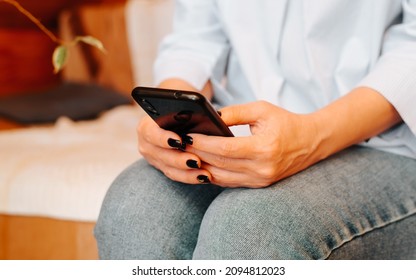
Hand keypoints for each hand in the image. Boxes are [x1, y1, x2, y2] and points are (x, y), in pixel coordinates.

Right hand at [137, 115, 211, 183]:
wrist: (175, 119)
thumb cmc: (180, 109)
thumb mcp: (181, 106)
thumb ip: (185, 110)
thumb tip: (208, 116)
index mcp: (147, 126)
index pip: (151, 132)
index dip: (163, 138)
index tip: (179, 140)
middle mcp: (147, 144)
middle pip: (161, 155)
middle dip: (179, 159)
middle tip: (196, 161)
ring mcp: (154, 158)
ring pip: (169, 168)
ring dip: (188, 173)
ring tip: (204, 174)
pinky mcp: (164, 168)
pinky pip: (177, 175)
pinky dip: (190, 177)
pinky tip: (204, 177)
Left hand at [185, 101, 321, 187]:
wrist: (310, 142)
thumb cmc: (285, 122)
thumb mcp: (261, 110)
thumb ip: (234, 112)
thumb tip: (210, 117)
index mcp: (264, 148)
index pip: (225, 149)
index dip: (203, 143)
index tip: (186, 137)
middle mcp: (262, 168)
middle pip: (220, 164)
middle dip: (197, 154)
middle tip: (178, 146)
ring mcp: (261, 180)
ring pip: (222, 177)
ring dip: (201, 167)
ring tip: (185, 156)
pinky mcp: (259, 185)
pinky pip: (230, 182)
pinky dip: (214, 175)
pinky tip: (201, 165)